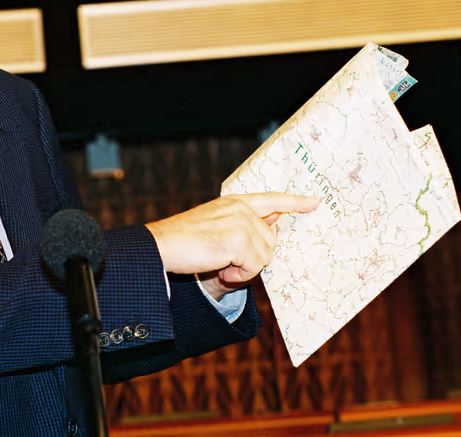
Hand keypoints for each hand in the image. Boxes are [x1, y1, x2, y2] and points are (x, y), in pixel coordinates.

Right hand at [145, 192, 319, 299]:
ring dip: (245, 268)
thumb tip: (270, 228)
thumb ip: (242, 225)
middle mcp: (240, 209)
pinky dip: (239, 276)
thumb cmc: (183, 240)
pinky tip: (220, 269)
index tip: (315, 201)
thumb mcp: (216, 225)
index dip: (295, 201)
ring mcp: (240, 222)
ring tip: (220, 264)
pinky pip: (254, 267)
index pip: (272, 199)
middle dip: (253, 258)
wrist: (160, 246)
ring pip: (264, 256)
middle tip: (225, 262)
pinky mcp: (237, 240)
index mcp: (235, 202)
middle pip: (271, 241)